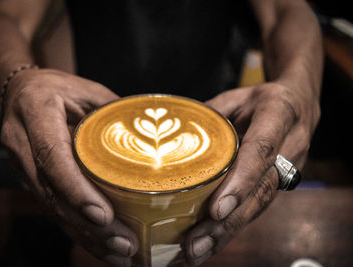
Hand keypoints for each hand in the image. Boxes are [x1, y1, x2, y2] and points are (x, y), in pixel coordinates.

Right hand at [0, 68, 138, 265]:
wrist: (18, 92)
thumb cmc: (56, 88)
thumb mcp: (87, 89)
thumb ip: (115, 112)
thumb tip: (153, 138)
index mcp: (36, 114)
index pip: (51, 155)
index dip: (75, 188)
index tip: (102, 215)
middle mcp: (22, 144)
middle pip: (51, 193)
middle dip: (87, 225)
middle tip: (123, 244)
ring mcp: (23, 166)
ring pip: (51, 208)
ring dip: (84, 235)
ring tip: (119, 254)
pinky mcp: (31, 180)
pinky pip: (52, 208)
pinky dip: (77, 229)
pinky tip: (100, 245)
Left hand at [183, 81, 319, 264]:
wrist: (299, 104)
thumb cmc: (261, 99)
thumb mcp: (235, 96)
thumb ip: (207, 115)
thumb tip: (169, 137)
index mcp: (278, 115)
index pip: (260, 151)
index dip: (240, 182)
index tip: (216, 209)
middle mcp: (289, 146)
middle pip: (260, 190)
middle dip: (228, 222)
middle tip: (196, 244)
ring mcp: (287, 169)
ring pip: (260, 205)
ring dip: (227, 233)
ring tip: (197, 252)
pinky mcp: (277, 184)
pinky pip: (257, 207)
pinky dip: (232, 228)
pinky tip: (209, 243)